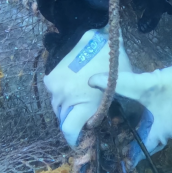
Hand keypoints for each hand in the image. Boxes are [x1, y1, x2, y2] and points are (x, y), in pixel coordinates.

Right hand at [44, 29, 132, 146]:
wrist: (89, 31)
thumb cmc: (111, 58)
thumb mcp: (121, 83)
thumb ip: (116, 103)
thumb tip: (120, 120)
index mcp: (83, 103)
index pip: (69, 131)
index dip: (73, 140)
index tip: (79, 142)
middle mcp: (65, 98)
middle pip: (63, 120)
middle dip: (73, 122)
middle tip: (85, 117)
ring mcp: (55, 88)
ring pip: (58, 107)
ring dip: (67, 108)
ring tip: (80, 99)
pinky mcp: (50, 78)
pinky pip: (54, 93)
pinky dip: (62, 94)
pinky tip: (73, 87)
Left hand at [90, 56, 171, 155]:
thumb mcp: (147, 84)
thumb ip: (121, 83)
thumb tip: (92, 80)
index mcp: (158, 135)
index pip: (136, 154)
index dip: (121, 158)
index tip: (104, 158)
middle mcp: (164, 135)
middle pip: (140, 147)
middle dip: (124, 146)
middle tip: (102, 143)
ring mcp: (168, 127)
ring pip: (146, 136)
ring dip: (131, 135)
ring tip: (110, 131)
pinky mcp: (169, 116)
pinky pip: (151, 127)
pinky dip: (139, 125)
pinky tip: (127, 116)